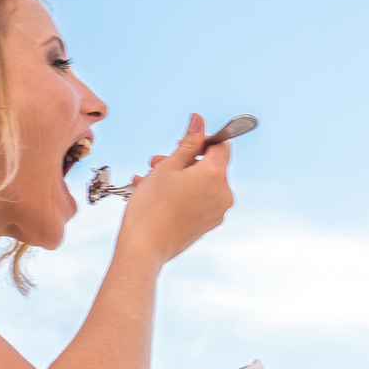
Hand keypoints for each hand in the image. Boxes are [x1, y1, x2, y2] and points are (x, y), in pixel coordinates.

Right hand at [116, 114, 235, 263]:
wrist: (145, 247)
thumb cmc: (152, 206)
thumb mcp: (168, 166)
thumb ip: (188, 142)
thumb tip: (199, 121)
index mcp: (216, 176)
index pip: (221, 146)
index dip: (202, 140)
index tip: (182, 144)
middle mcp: (224, 194)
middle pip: (209, 166)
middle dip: (183, 161)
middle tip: (156, 163)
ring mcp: (217, 212)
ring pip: (200, 184)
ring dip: (178, 178)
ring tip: (149, 181)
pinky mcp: (207, 225)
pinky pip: (197, 201)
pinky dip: (181, 194)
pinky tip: (156, 195)